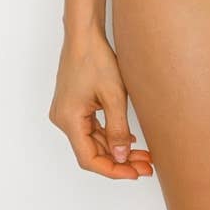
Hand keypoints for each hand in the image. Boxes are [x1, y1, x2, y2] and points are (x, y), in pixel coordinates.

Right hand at [48, 26, 153, 180]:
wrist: (85, 36)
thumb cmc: (97, 59)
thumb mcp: (113, 96)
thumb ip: (118, 130)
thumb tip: (122, 157)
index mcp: (69, 120)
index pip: (89, 159)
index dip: (113, 170)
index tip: (134, 173)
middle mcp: (63, 120)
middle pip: (91, 152)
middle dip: (119, 161)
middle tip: (145, 166)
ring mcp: (67, 113)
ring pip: (92, 141)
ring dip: (116, 149)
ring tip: (143, 156)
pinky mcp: (73, 107)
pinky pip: (91, 129)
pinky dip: (109, 136)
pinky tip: (129, 140)